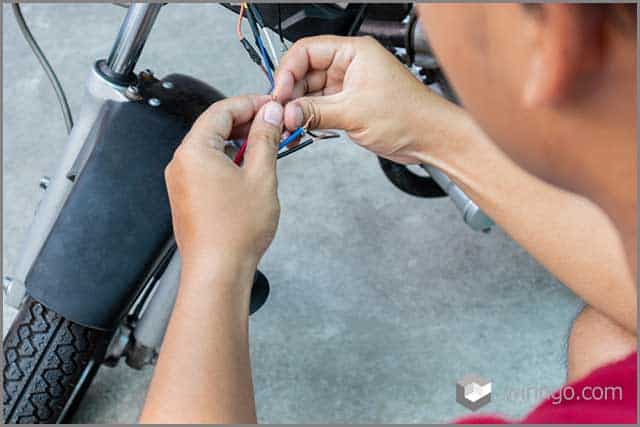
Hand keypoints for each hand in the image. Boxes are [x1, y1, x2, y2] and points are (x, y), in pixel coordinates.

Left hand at [165, 95, 282, 283]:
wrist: (217, 271)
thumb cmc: (235, 232)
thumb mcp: (260, 176)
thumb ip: (264, 139)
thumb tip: (268, 114)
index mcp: (194, 151)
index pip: (221, 110)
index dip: (249, 103)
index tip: (270, 105)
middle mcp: (181, 163)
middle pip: (213, 127)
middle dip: (245, 122)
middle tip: (272, 125)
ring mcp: (181, 181)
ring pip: (211, 147)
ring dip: (238, 142)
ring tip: (265, 147)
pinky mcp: (187, 196)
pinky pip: (207, 166)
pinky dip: (228, 160)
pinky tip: (249, 169)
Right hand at [273, 35, 466, 164]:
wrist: (430, 138)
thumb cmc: (410, 116)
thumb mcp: (354, 113)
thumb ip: (315, 112)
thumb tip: (287, 113)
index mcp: (354, 52)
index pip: (307, 50)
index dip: (288, 70)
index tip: (279, 92)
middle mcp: (350, 64)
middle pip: (305, 71)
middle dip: (291, 92)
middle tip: (280, 112)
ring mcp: (349, 85)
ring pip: (311, 91)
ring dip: (298, 107)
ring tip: (289, 123)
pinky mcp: (350, 104)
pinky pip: (321, 106)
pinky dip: (310, 117)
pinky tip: (301, 126)